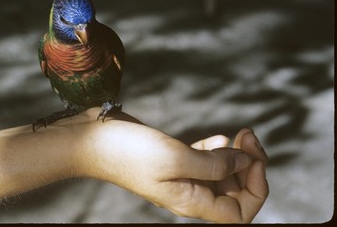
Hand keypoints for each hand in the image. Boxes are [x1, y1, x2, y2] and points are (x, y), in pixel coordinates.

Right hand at [75, 108, 268, 222]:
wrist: (90, 141)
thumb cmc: (127, 152)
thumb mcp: (175, 158)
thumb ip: (213, 164)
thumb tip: (244, 163)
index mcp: (191, 201)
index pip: (239, 213)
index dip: (256, 188)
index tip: (254, 159)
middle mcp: (188, 192)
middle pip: (234, 191)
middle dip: (250, 166)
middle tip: (249, 137)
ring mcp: (179, 175)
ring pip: (221, 174)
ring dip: (236, 155)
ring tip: (240, 133)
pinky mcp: (170, 158)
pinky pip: (204, 159)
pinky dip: (217, 149)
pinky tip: (220, 137)